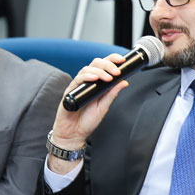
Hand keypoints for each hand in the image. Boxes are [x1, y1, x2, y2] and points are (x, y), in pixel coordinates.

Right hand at [47, 53, 129, 173]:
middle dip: (108, 64)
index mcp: (96, 84)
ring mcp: (78, 86)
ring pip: (87, 69)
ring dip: (99, 71)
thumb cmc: (87, 121)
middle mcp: (87, 82)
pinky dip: (87, 77)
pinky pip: (77, 80)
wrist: (73, 134)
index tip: (122, 60)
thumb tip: (124, 82)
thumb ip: (112, 94)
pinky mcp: (70, 92)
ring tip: (108, 78)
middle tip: (117, 71)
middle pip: (95, 64)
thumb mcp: (104, 107)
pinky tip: (95, 79)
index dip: (112, 60)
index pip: (103, 66)